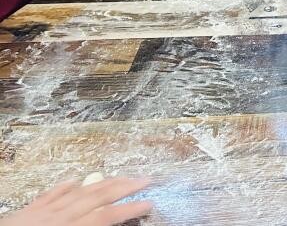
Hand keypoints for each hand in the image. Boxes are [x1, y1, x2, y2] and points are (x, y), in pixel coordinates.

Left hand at [0, 177, 151, 225]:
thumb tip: (108, 223)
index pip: (105, 217)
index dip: (129, 209)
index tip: (149, 203)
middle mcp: (57, 217)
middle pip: (96, 197)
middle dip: (123, 187)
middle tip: (146, 178)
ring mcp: (40, 212)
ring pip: (77, 192)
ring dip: (101, 183)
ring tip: (121, 176)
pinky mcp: (25, 212)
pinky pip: (49, 195)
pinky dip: (64, 186)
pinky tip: (75, 180)